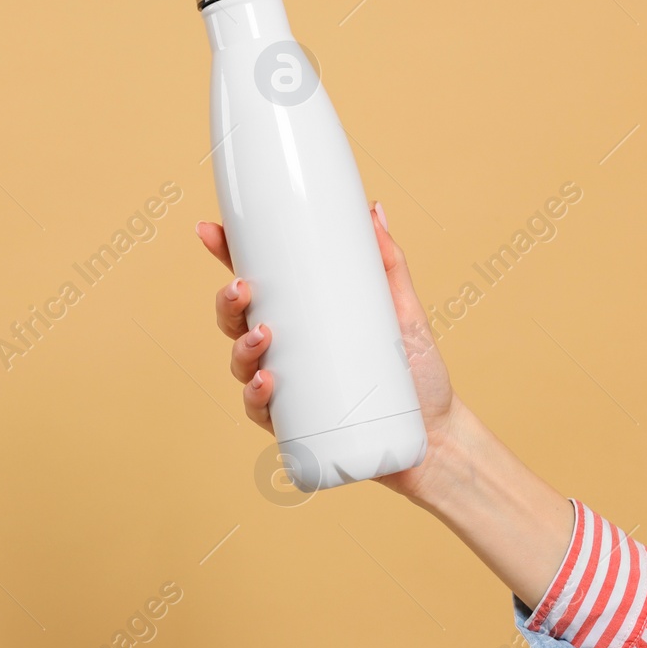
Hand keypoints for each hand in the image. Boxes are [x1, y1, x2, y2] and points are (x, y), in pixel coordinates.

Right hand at [195, 202, 462, 499]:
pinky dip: (256, 397)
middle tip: (243, 288)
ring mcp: (285, 388)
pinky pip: (260, 411)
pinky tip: (266, 383)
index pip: (255, 282)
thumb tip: (374, 211)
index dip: (225, 256)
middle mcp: (284, 351)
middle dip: (227, 303)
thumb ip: (387, 262)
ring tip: (263, 335)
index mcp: (300, 317)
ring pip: (240, 364)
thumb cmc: (416, 373)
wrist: (435, 435)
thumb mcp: (403, 310)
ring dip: (240, 347)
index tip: (210, 231)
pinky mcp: (295, 426)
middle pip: (235, 321)